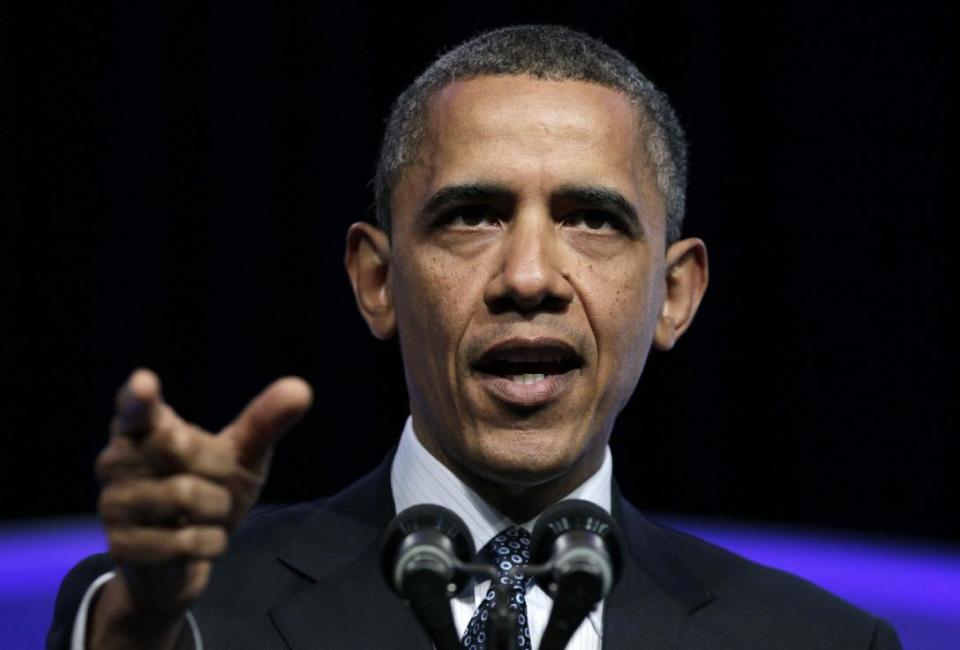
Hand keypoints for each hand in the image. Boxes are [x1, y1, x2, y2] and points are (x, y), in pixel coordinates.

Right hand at [88, 368, 311, 648]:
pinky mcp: (120, 546)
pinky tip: (201, 541)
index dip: (139, 396)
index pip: (136, 406)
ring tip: (208, 513)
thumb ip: (264, 422)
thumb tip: (301, 388)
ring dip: (217, 510)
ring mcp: (113, 502)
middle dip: (218, 467)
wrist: (188, 557)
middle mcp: (116, 459)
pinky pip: (183, 542)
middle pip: (178, 446)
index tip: (146, 384)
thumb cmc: (211, 488)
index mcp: (143, 427)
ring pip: (184, 496)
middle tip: (218, 480)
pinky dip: (210, 543)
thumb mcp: (241, 455)